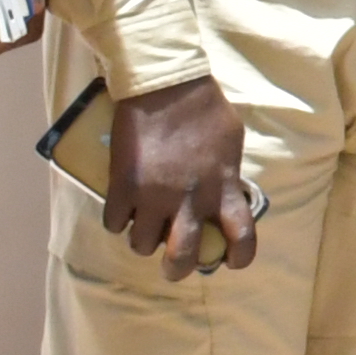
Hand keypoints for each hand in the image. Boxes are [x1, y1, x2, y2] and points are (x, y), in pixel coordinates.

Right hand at [105, 75, 259, 276]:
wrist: (164, 85)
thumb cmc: (204, 108)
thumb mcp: (231, 143)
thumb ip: (228, 174)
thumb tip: (227, 193)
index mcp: (223, 188)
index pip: (241, 237)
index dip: (239, 257)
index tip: (230, 261)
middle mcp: (190, 200)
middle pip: (183, 256)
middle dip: (177, 269)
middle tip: (173, 266)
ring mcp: (153, 196)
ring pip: (142, 245)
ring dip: (143, 240)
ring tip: (145, 226)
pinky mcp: (122, 186)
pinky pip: (114, 222)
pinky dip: (117, 219)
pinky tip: (123, 206)